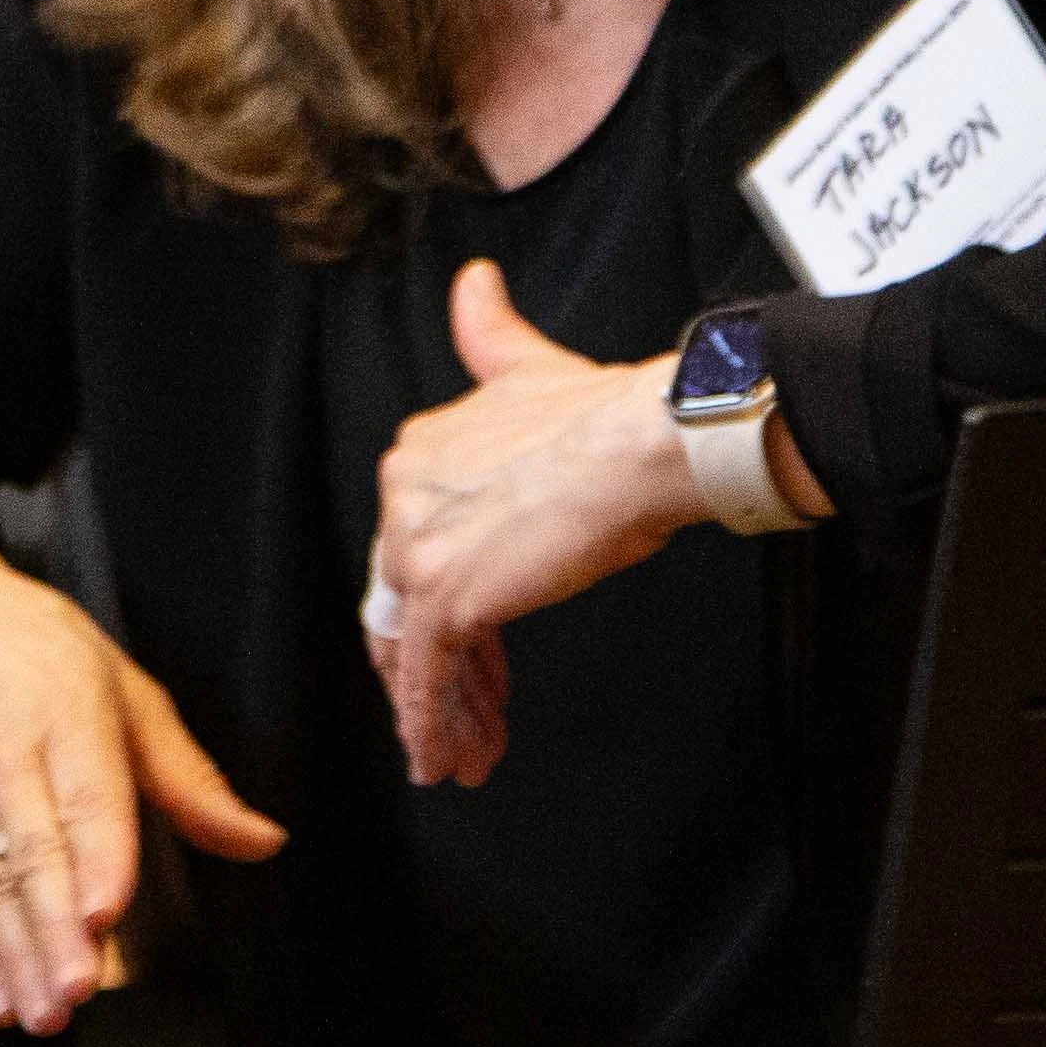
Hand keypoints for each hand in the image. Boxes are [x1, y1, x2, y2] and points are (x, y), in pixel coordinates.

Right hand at [0, 472, 283, 1034]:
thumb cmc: (22, 642)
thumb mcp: (121, 686)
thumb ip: (189, 776)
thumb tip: (260, 838)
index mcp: (66, 717)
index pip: (85, 797)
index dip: (96, 858)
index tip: (106, 910)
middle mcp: (5, 757)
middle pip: (32, 852)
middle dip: (53, 928)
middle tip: (76, 988)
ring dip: (14, 955)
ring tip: (41, 1011)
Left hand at [362, 263, 701, 787]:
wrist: (641, 442)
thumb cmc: (605, 415)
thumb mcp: (528, 366)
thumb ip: (489, 333)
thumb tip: (472, 283)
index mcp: (417, 453)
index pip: (415, 548)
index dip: (447, 603)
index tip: (482, 643)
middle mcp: (404, 499)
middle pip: (406, 608)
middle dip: (441, 670)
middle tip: (474, 716)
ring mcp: (421, 551)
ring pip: (416, 652)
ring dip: (444, 713)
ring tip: (469, 754)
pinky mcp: (447, 598)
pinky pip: (429, 681)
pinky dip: (435, 727)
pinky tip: (448, 763)